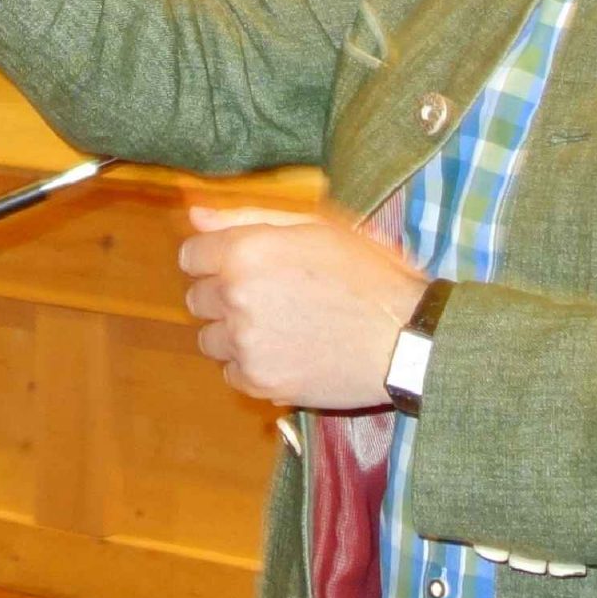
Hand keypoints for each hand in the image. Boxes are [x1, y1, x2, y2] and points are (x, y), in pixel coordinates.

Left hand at [178, 205, 430, 408]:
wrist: (406, 338)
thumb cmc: (369, 275)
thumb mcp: (317, 227)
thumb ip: (249, 218)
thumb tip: (196, 216)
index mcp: (246, 252)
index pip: (190, 256)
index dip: (214, 259)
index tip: (242, 267)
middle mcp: (236, 297)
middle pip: (197, 299)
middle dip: (224, 296)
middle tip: (271, 297)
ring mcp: (245, 343)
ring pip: (210, 339)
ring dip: (234, 334)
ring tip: (281, 327)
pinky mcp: (259, 381)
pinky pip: (231, 372)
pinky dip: (252, 365)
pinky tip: (288, 353)